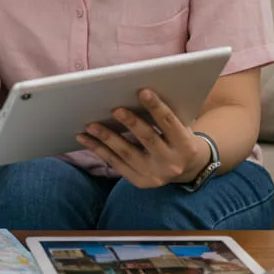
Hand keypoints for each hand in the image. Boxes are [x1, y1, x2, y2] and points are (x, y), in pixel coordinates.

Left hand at [75, 89, 209, 188]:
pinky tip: (85, 139)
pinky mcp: (140, 182)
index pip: (170, 123)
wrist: (187, 169)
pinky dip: (99, 150)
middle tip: (115, 109)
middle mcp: (171, 163)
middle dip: (131, 123)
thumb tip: (134, 94)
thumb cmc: (178, 138)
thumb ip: (164, 116)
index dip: (156, 107)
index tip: (142, 91)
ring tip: (90, 125)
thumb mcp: (181, 127)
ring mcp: (154, 175)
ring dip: (107, 138)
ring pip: (127, 153)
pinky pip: (116, 164)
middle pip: (148, 139)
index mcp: (185, 146)